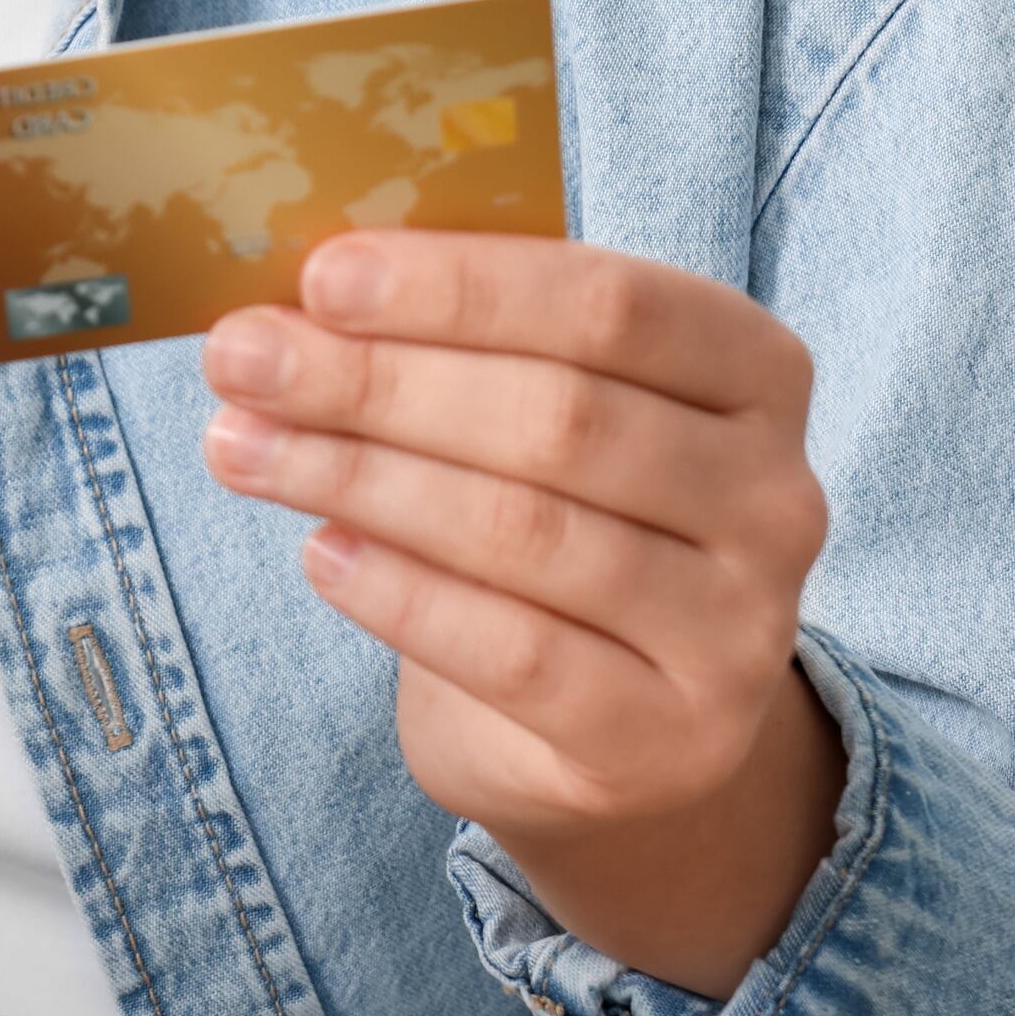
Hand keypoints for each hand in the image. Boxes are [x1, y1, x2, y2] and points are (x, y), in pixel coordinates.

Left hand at [200, 231, 841, 1000]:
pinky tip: (318, 552)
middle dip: (378, 381)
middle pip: (561, 416)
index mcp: (757, 371)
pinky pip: (514, 652)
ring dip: (360, 477)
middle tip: (242, 361)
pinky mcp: (666, 736)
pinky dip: (399, 593)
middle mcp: (774, 497)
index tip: (320, 278)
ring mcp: (735, 629)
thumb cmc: (567, 521)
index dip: (461, 286)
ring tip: (240, 447)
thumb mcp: (549, 408)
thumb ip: (468, 344)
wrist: (626, 732)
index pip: (612, 305)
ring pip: (527, 532)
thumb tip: (299, 301)